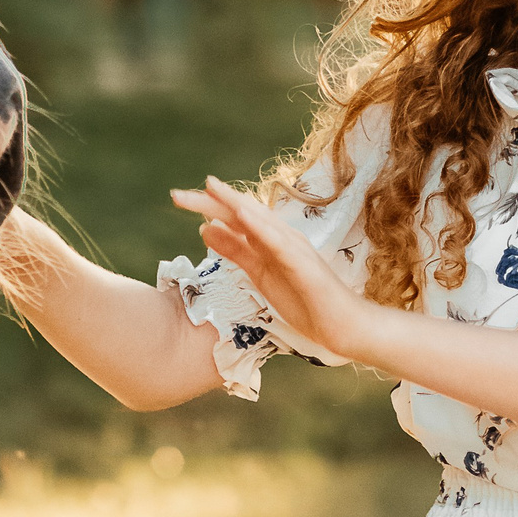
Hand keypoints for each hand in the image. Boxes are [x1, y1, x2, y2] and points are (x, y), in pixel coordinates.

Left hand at [171, 176, 385, 363]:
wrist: (341, 327)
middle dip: (210, 201)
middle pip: (242, 212)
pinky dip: (261, 227)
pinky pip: (280, 243)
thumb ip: (235, 251)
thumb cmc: (304, 301)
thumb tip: (204, 229)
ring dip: (234, 204)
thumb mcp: (258, 274)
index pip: (234, 218)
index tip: (179, 198)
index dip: (207, 206)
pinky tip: (243, 216)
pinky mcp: (304, 265)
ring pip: (261, 221)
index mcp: (268, 240)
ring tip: (210, 189)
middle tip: (176, 195)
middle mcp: (280, 237)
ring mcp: (294, 248)